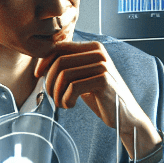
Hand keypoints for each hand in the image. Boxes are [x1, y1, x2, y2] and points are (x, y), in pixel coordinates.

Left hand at [35, 41, 160, 158]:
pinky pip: (73, 87)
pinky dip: (65, 99)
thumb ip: (70, 66)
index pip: (60, 47)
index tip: (38, 75)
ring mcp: (102, 65)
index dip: (44, 61)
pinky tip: (70, 105)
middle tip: (52, 96)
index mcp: (93, 48)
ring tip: (61, 103)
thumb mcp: (84, 77)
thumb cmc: (101, 97)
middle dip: (50, 81)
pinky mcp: (103, 80)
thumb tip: (42, 63)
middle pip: (59, 61)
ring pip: (64, 74)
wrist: (125, 115)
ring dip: (57, 93)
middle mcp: (98, 53)